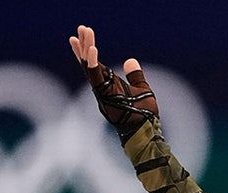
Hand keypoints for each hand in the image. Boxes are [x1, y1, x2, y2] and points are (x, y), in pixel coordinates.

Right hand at [68, 25, 157, 139]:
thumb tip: (131, 61)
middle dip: (85, 44)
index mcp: (109, 84)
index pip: (95, 64)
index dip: (89, 49)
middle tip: (82, 27)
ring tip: (83, 33)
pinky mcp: (104, 95)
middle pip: (88, 62)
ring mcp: (101, 90)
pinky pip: (95, 76)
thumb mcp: (143, 90)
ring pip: (89, 66)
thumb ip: (135, 76)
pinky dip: (94, 63)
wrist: (145, 131)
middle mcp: (102, 86)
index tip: (84, 34)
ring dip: (87, 49)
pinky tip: (93, 48)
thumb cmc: (143, 114)